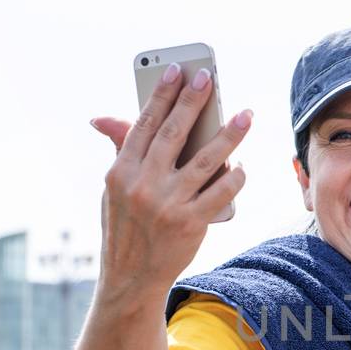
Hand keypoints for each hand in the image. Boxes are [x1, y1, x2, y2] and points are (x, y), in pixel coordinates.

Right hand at [90, 63, 250, 299]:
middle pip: (174, 133)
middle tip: (210, 77)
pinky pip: (222, 192)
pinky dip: (235, 177)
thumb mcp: (113, 191)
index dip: (162, 94)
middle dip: (194, 102)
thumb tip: (105, 118)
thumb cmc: (125, 227)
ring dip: (230, 135)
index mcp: (120, 172)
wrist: (130, 278)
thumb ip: (121, 153)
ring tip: (246, 115)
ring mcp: (168, 205)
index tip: (177, 71)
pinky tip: (243, 165)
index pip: (144, 124)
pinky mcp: (191, 223)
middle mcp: (143, 185)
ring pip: (206, 160)